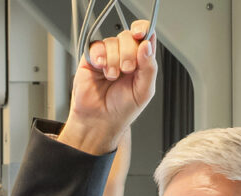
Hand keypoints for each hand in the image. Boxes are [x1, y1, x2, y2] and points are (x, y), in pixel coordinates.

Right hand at [59, 21, 157, 155]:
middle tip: (126, 70)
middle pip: (128, 36)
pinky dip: (100, 56)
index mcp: (141, 61)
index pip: (145, 36)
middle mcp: (124, 55)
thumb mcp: (144, 91)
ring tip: (112, 77)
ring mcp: (108, 56)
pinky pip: (96, 46)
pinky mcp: (91, 59)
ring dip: (114, 60)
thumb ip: (149, 67)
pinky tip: (101, 68)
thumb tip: (146, 45)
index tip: (141, 35)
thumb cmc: (122, 110)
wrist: (99, 121)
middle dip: (128, 53)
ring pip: (113, 41)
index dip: (143, 30)